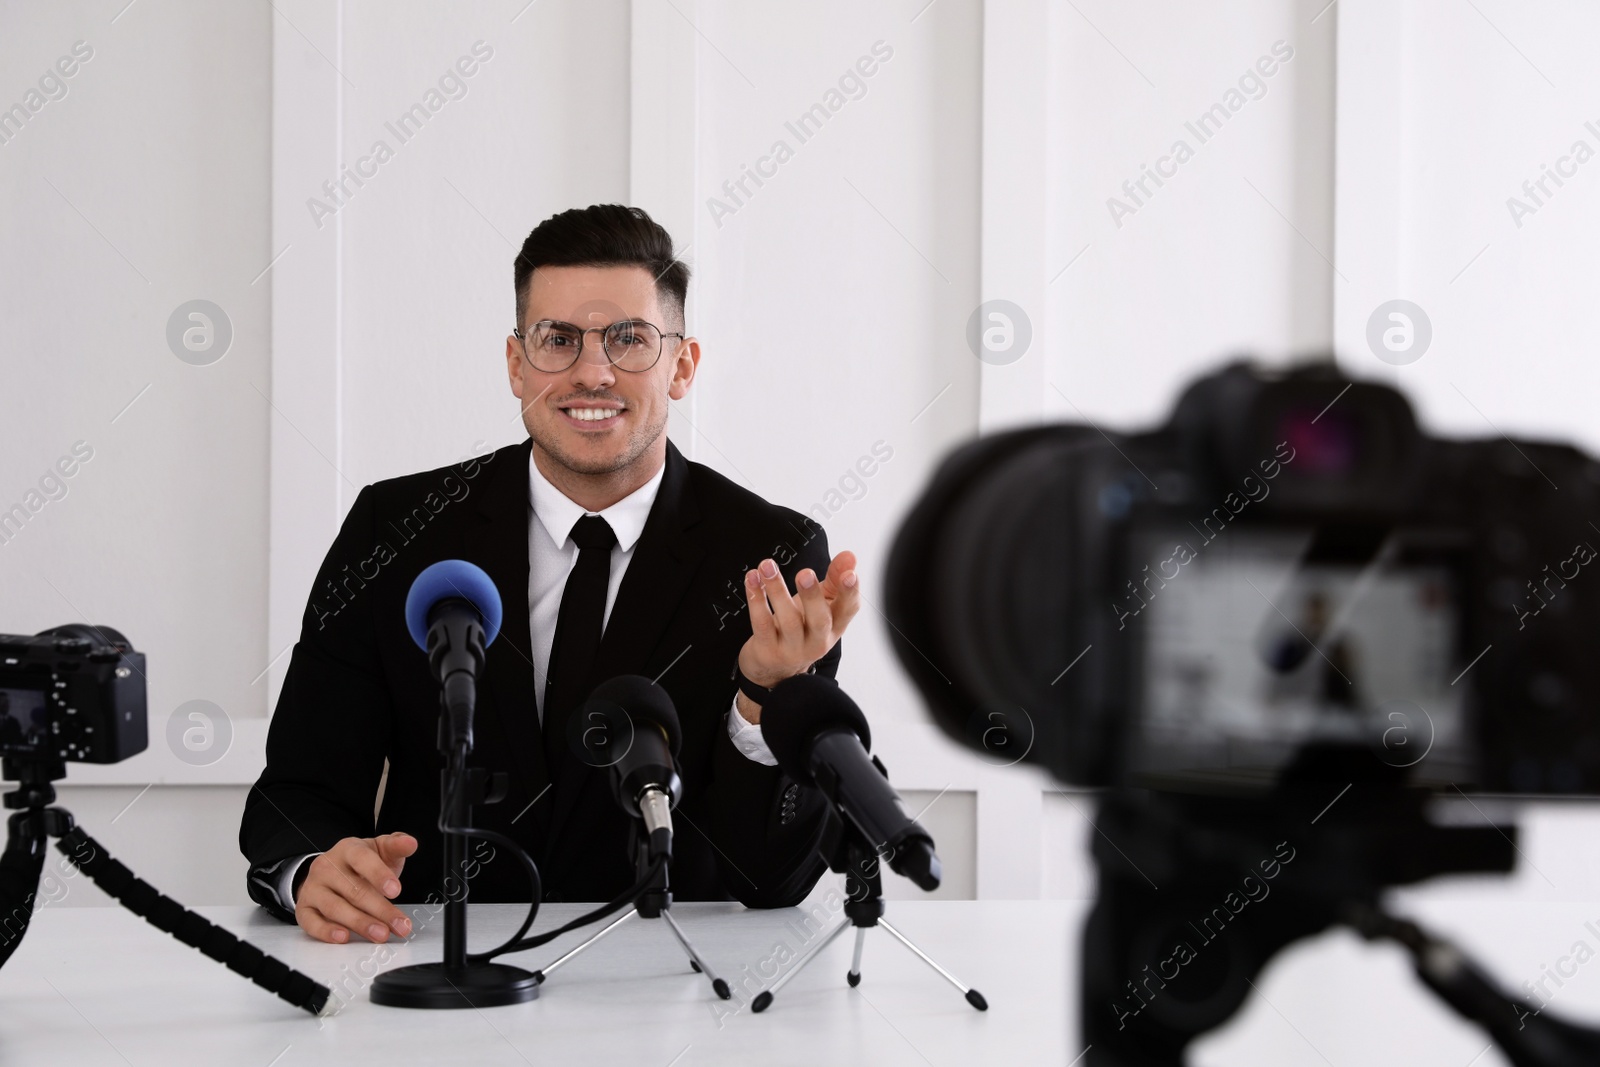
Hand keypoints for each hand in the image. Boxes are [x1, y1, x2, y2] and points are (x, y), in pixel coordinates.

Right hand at [295, 832, 417, 943]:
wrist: (332, 870)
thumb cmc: (361, 862)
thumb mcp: (381, 849)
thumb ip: (397, 846)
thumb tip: (410, 843)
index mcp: (348, 849)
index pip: (362, 860)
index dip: (379, 875)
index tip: (396, 890)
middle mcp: (327, 867)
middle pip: (354, 890)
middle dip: (380, 910)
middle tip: (399, 924)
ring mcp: (313, 888)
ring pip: (335, 908)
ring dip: (360, 924)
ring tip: (381, 934)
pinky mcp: (304, 908)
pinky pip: (312, 922)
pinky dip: (327, 931)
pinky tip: (344, 937)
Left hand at [736, 550, 860, 722]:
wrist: (774, 671)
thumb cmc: (801, 629)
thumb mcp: (822, 605)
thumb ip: (835, 578)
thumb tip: (850, 555)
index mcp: (834, 627)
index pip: (848, 609)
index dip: (850, 592)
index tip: (850, 574)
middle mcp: (817, 641)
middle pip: (820, 620)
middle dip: (813, 596)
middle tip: (805, 573)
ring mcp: (792, 649)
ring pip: (787, 620)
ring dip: (777, 590)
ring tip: (767, 566)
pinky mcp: (768, 651)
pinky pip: (762, 623)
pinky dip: (756, 599)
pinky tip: (752, 580)